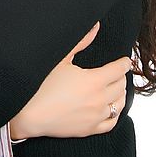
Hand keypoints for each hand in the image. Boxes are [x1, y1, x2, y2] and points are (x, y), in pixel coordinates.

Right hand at [10, 21, 130, 138]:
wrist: (29, 114)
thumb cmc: (42, 85)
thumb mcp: (61, 59)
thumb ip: (81, 41)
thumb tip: (96, 27)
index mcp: (94, 80)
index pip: (119, 70)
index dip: (124, 63)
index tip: (126, 60)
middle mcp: (99, 99)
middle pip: (121, 86)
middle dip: (121, 76)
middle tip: (118, 71)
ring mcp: (95, 116)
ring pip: (119, 104)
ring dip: (120, 93)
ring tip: (116, 87)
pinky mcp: (89, 129)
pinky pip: (111, 122)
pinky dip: (115, 113)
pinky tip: (112, 107)